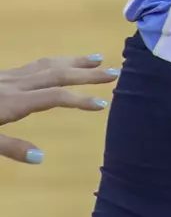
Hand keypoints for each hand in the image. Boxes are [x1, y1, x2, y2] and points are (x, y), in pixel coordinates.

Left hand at [0, 54, 116, 163]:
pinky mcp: (4, 74)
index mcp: (13, 102)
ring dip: (75, 62)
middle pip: (57, 75)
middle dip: (87, 74)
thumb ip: (11, 147)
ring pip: (48, 65)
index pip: (53, 97)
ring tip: (97, 59)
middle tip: (114, 72)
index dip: (79, 100)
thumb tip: (40, 157)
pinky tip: (62, 63)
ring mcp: (10, 76)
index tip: (103, 104)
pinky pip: (36, 64)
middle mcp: (16, 84)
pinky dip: (56, 61)